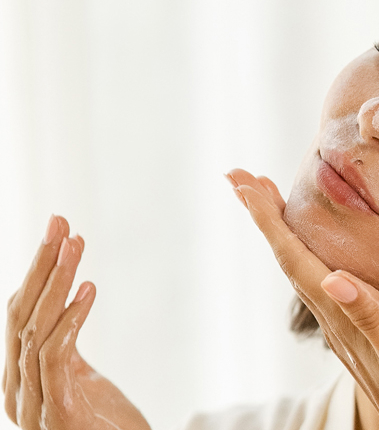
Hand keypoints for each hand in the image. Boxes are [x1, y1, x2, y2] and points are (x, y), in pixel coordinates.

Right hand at [3, 216, 150, 429]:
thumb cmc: (107, 427)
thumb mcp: (83, 380)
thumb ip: (65, 349)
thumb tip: (66, 300)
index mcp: (20, 378)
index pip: (19, 313)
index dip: (36, 269)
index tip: (59, 228)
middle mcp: (17, 389)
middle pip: (21, 314)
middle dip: (40, 264)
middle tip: (61, 221)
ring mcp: (33, 405)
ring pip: (34, 329)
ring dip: (56, 281)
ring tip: (76, 244)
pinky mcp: (57, 415)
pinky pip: (55, 357)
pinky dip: (70, 318)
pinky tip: (89, 288)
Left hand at [227, 169, 378, 429]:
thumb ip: (372, 317)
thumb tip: (334, 278)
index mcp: (343, 317)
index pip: (296, 261)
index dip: (270, 222)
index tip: (245, 186)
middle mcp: (335, 319)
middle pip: (289, 260)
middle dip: (265, 218)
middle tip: (242, 180)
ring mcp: (344, 326)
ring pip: (302, 270)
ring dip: (282, 234)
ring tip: (267, 203)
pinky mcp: (359, 331)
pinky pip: (321, 283)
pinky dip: (307, 256)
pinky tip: (316, 252)